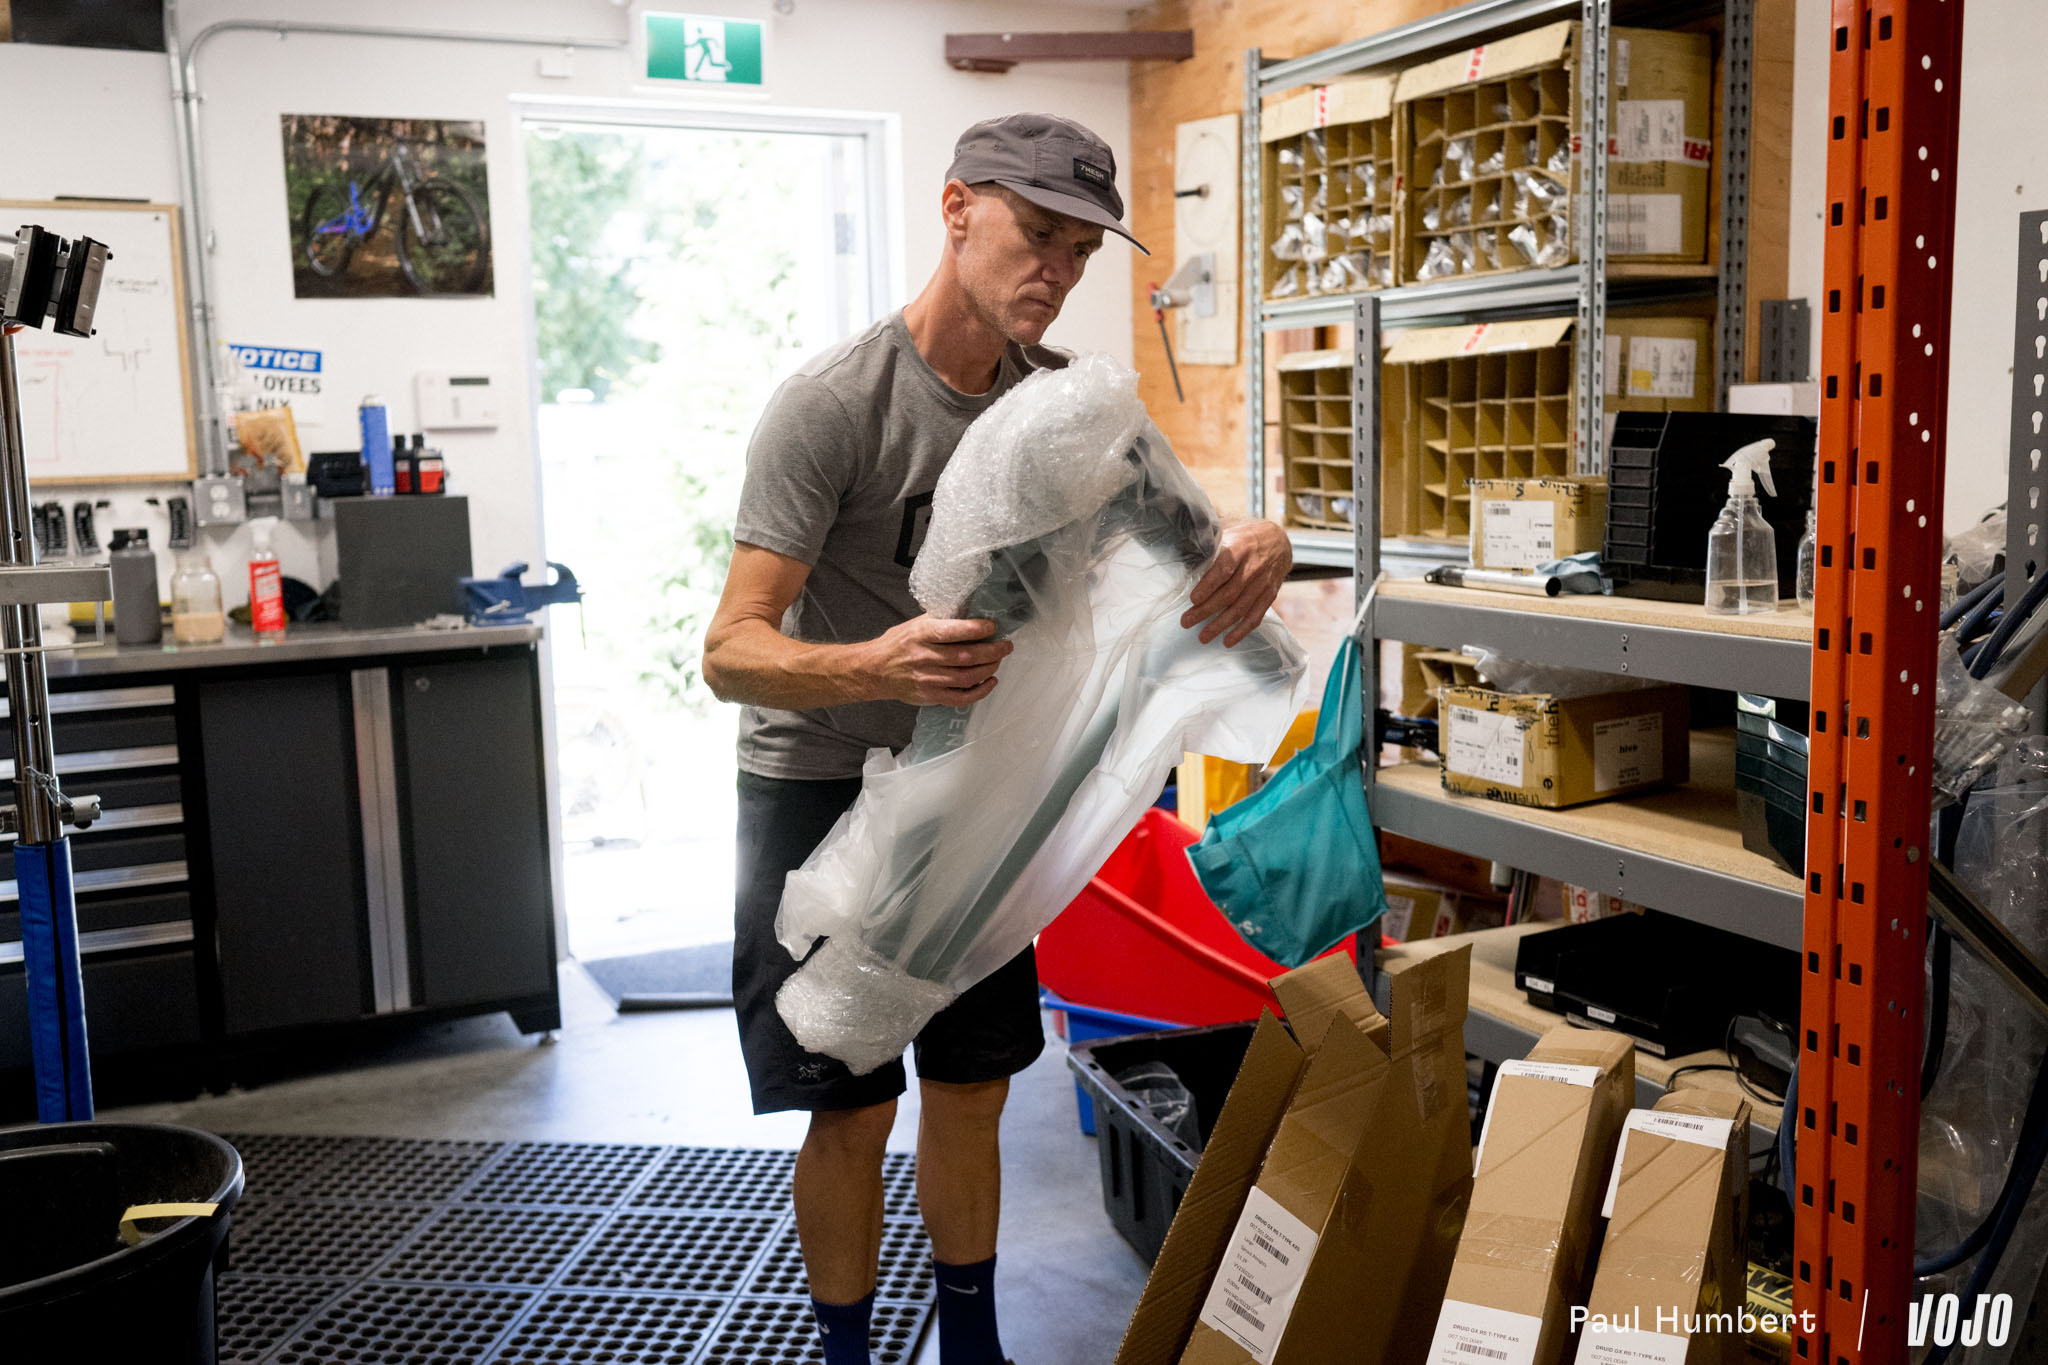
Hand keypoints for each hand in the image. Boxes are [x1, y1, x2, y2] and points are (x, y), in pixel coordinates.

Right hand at [861, 615, 1012, 705]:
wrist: (875, 670)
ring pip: (967, 677)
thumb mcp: (916, 624)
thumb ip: (942, 620)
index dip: (977, 629)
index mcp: (921, 635)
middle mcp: (925, 657)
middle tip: (1006, 645)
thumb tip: (972, 613)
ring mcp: (928, 679)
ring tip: (998, 660)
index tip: (993, 626)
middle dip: (993, 651)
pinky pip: (961, 698)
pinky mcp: (931, 696)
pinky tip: (990, 681)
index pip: (953, 631)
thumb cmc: (899, 643)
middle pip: (966, 657)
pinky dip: (980, 691)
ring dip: (989, 668)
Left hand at [1182, 521, 1291, 647]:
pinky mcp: (1269, 595)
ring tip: (1202, 637)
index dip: (1209, 586)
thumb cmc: (1245, 539)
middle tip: (1187, 621)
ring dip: (1220, 625)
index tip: (1193, 599)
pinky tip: (1228, 641)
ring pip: (1240, 608)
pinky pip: (1255, 616)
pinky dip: (1241, 631)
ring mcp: (1263, 583)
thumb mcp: (1229, 534)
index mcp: (1240, 548)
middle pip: (1229, 593)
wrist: (1279, 543)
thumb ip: (1210, 547)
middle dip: (1206, 610)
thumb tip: (1182, 555)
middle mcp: (1253, 567)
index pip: (1224, 569)